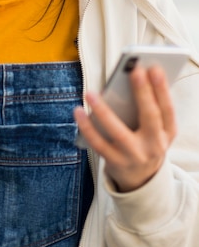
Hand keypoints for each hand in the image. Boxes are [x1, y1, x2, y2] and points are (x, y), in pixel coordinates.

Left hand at [74, 65, 176, 191]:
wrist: (141, 178)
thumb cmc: (145, 140)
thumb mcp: (156, 129)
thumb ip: (148, 107)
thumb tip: (133, 76)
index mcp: (168, 133)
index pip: (168, 109)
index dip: (162, 89)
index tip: (155, 68)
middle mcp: (155, 146)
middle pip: (150, 117)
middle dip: (143, 93)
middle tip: (134, 71)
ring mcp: (135, 156)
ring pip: (118, 132)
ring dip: (103, 111)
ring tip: (90, 93)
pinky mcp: (116, 162)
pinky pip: (98, 143)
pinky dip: (86, 127)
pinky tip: (78, 111)